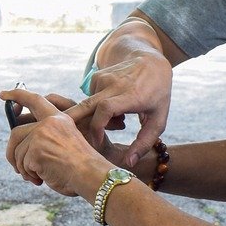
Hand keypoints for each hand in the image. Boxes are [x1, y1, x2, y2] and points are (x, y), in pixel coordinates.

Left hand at [1, 89, 112, 197]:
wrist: (92, 176)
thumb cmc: (81, 167)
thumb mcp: (65, 143)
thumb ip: (46, 137)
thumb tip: (17, 145)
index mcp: (59, 119)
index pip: (35, 100)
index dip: (18, 96)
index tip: (3, 95)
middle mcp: (49, 123)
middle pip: (16, 132)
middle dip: (11, 151)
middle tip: (15, 166)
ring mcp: (42, 134)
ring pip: (17, 151)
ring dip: (23, 168)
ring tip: (37, 176)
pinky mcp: (36, 148)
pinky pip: (22, 163)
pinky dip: (29, 175)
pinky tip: (41, 179)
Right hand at [77, 50, 172, 169]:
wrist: (150, 61)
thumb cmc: (157, 94)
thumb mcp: (159, 119)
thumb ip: (145, 142)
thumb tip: (129, 163)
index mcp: (131, 94)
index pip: (106, 109)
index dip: (98, 127)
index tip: (97, 143)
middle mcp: (114, 84)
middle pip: (85, 105)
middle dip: (72, 123)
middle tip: (67, 140)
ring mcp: (102, 78)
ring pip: (88, 107)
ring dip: (97, 120)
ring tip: (120, 122)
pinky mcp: (96, 77)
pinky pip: (90, 100)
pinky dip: (97, 110)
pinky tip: (115, 111)